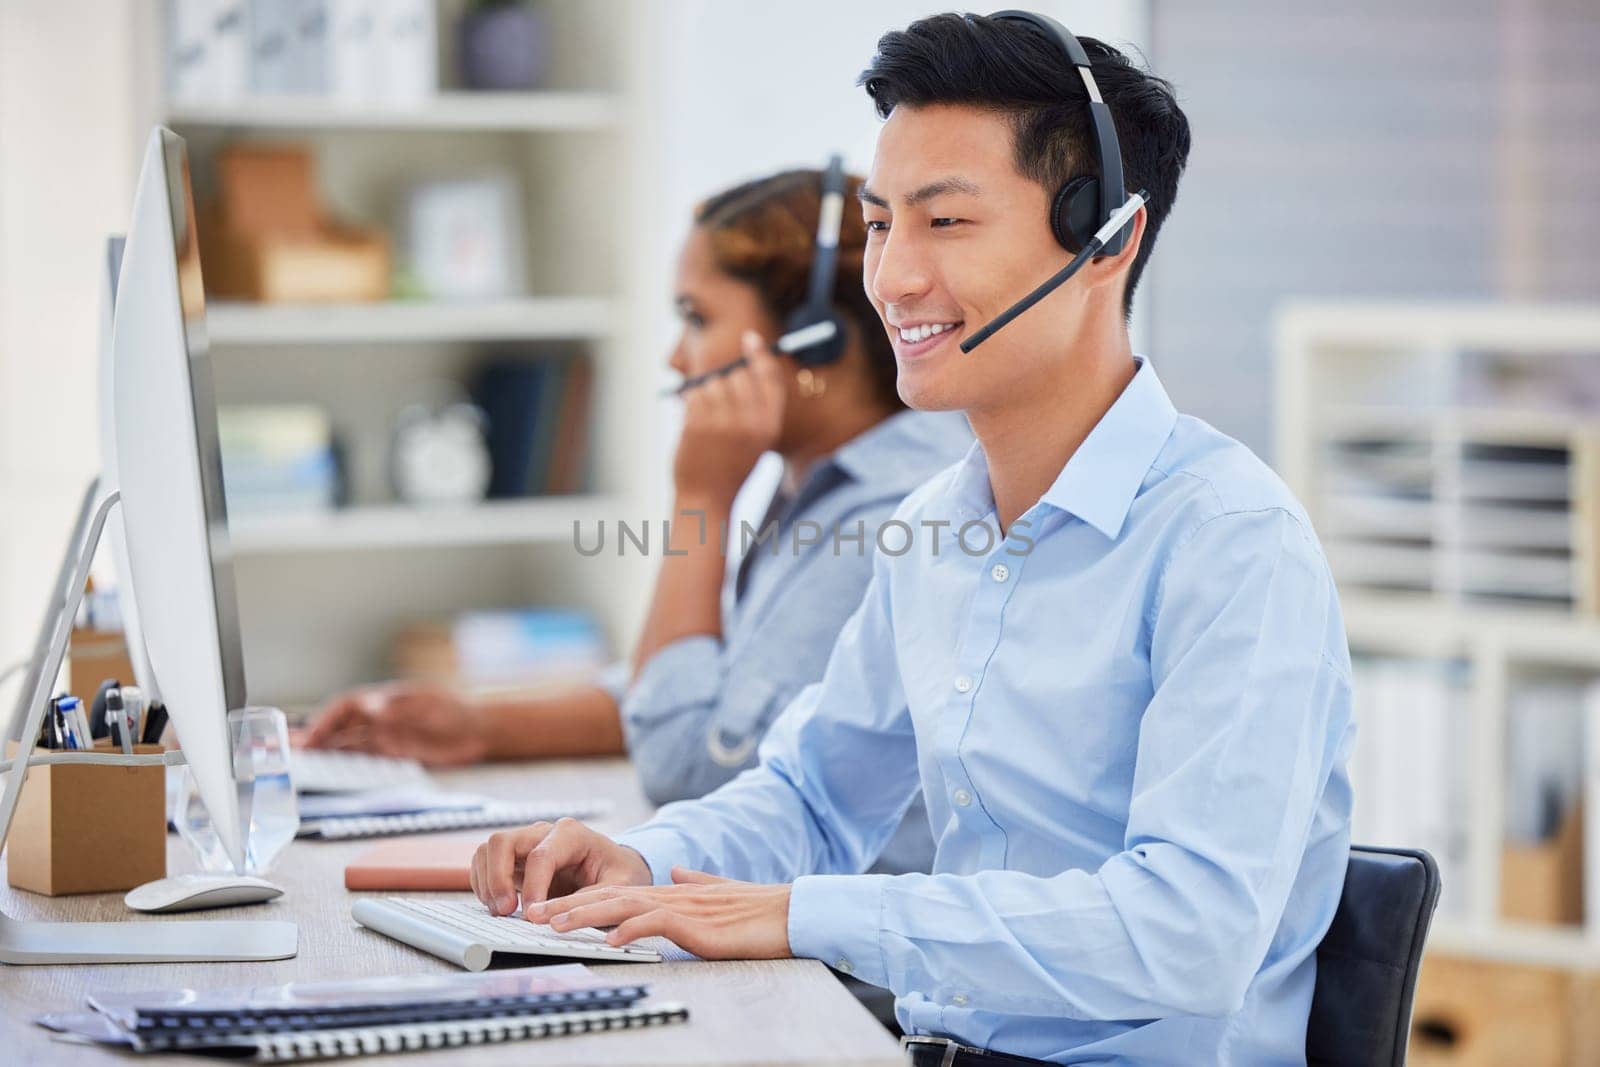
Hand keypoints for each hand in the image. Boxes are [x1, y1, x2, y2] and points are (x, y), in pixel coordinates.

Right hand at [300, 682, 487, 766]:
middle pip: (338, 727)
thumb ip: (398, 707)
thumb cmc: (453, 709)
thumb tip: (371, 709)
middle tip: (286, 749)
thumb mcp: (427, 704)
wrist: (478, 729)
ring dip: (323, 754)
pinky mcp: (393, 754)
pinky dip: (344, 765)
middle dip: (313, 738)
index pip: (344, 708)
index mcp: (381, 700)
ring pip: (345, 745)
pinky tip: (328, 772)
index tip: (310, 735)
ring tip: (299, 764)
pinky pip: (362, 760)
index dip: (325, 721)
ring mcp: (383, 737)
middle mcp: (377, 718)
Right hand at [470, 817, 652, 916]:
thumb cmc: (619, 873)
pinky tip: (498, 906)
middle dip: (497, 879)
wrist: (617, 866)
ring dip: (487, 882)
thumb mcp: (618, 886)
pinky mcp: (515, 859)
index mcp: (571, 834)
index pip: (540, 856)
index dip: (532, 888)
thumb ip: (589, 899)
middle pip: (503, 842)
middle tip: (505, 912)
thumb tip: (553, 917)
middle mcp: (543, 833)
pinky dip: (484, 884)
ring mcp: (526, 843)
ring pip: (488, 850)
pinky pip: (486, 863)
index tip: (531, 916)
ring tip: (500, 912)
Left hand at [530, 866, 792, 959]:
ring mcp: (681, 907)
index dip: (582, 898)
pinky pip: (656, 924)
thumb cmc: (754, 910)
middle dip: (569, 905)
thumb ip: (693, 881)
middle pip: (609, 896)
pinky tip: (610, 940)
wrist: (787, 912)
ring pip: (623, 907)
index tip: (551, 907)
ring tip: (556, 925)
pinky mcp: (695, 925)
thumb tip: (676, 870)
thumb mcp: (716, 893)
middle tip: (533, 915)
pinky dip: (630, 930)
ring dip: (587, 916)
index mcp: (670, 891)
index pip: (616, 892)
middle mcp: (669, 894)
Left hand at [672, 331, 786, 504]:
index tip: (750, 339)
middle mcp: (750, 421)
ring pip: (712, 383)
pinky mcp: (698, 424)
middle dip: (725, 381)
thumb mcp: (755, 439)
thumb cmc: (729, 467)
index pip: (770, 378)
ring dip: (706, 394)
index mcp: (769, 424)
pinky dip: (691, 403)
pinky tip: (695, 424)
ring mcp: (723, 421)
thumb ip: (753, 407)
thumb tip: (738, 368)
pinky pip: (693, 394)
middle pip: (738, 375)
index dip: (761, 355)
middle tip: (719, 403)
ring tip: (707, 422)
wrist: (707, 498)